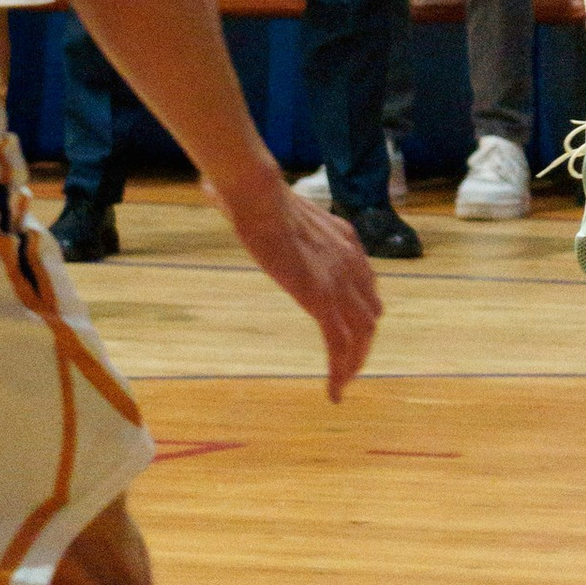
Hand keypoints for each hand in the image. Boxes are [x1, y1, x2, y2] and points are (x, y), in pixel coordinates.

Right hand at [218, 168, 380, 398]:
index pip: (367, 285)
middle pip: (370, 313)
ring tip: (341, 384)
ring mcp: (340, 283)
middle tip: (349, 365)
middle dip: (363, 342)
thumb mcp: (276, 206)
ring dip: (354, 362)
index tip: (352, 330)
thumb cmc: (257, 197)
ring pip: (360, 335)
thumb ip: (266, 212)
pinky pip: (339, 345)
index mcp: (346, 241)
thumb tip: (215, 193)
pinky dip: (340, 371)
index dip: (362, 311)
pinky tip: (333, 392)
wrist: (261, 199)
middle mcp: (352, 263)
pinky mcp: (322, 302)